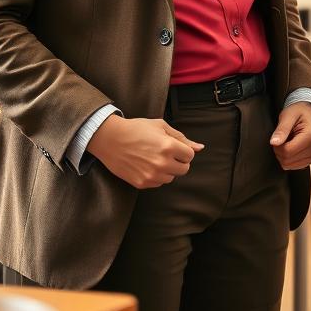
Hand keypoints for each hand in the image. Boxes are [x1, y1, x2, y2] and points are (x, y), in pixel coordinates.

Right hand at [87, 115, 203, 188]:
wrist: (110, 139)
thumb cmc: (136, 129)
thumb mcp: (161, 126)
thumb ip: (182, 138)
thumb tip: (200, 148)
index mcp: (168, 146)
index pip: (190, 156)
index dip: (183, 150)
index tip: (174, 147)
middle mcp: (162, 163)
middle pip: (184, 169)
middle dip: (178, 161)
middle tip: (166, 153)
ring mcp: (151, 175)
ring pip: (171, 177)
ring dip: (167, 169)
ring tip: (154, 158)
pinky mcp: (141, 183)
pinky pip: (158, 183)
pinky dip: (156, 176)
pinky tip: (146, 165)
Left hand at [270, 102, 310, 169]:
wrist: (309, 112)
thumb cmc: (298, 112)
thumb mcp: (288, 116)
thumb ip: (281, 130)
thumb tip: (274, 143)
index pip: (287, 152)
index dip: (277, 146)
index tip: (279, 136)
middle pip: (287, 161)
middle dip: (280, 151)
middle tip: (283, 138)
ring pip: (289, 166)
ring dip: (284, 155)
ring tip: (289, 141)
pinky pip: (293, 166)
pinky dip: (289, 158)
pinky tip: (293, 147)